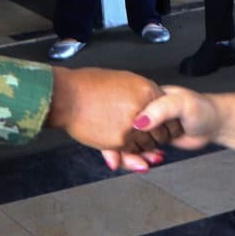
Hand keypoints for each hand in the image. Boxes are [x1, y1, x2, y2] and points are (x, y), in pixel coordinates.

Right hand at [47, 67, 173, 170]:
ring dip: (144, 149)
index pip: (167, 112)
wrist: (68, 96)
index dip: (164, 122)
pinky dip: (131, 154)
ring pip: (148, 145)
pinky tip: (124, 147)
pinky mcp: (119, 140)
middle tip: (151, 140)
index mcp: (146, 89)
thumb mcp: (122, 81)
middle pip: (161, 132)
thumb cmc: (87, 86)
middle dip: (157, 138)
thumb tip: (151, 108)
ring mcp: (131, 126)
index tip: (162, 127)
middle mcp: (142, 108)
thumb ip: (140, 95)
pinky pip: (132, 153)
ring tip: (136, 145)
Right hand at [101, 85, 221, 171]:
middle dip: (121, 151)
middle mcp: (142, 111)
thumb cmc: (202, 108)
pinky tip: (150, 162)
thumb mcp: (182, 103)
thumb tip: (139, 122)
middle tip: (132, 162)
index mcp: (145, 97)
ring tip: (144, 164)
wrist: (215, 123)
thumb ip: (161, 109)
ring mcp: (147, 126)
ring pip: (126, 144)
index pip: (119, 113)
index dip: (112, 131)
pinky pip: (137, 150)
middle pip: (119, 132)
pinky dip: (139, 159)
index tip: (114, 149)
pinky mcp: (152, 139)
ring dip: (131, 158)